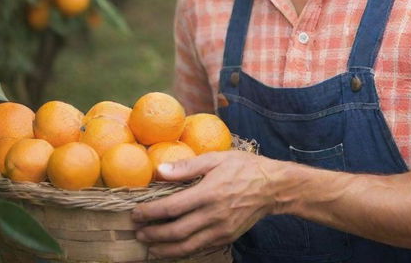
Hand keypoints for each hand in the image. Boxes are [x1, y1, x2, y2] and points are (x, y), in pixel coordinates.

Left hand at [132, 150, 278, 258]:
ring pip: (186, 247)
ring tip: (149, 245)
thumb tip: (160, 170)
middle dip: (152, 233)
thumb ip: (187, 166)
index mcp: (209, 192)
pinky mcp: (227, 238)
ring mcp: (221, 230)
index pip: (172, 208)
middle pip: (175, 231)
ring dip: (163, 248)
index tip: (136, 212)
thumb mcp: (217, 158)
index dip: (150, 213)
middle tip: (137, 231)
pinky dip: (181, 252)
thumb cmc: (245, 167)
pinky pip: (199, 249)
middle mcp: (214, 215)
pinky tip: (171, 248)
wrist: (274, 187)